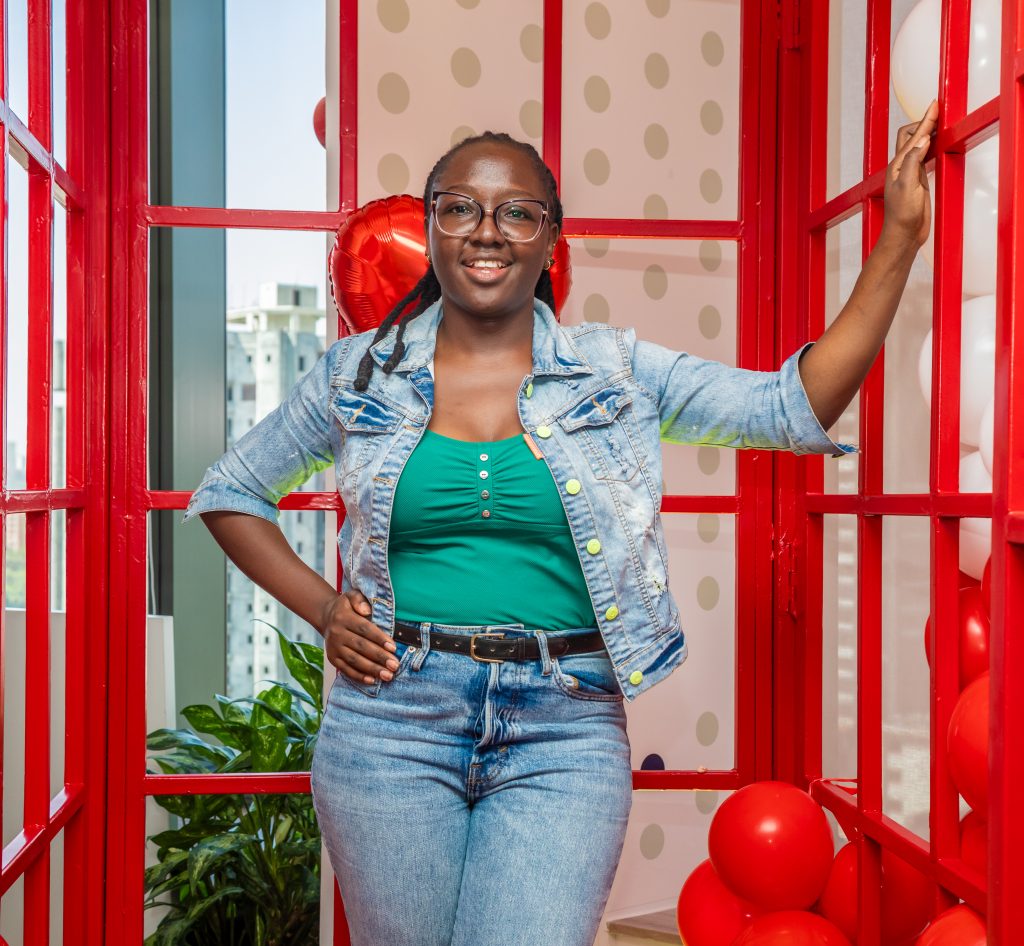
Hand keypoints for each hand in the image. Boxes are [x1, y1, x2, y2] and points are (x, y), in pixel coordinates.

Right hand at [320, 590, 400, 684]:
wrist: (326, 617)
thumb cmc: (346, 607)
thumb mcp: (351, 596)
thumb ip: (359, 600)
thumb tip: (366, 610)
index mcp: (343, 618)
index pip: (364, 629)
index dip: (379, 638)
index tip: (393, 647)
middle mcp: (337, 634)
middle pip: (361, 647)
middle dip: (379, 657)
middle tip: (395, 665)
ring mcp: (334, 648)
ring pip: (354, 660)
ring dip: (372, 669)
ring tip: (388, 675)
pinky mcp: (333, 659)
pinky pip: (346, 670)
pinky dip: (359, 676)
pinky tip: (372, 680)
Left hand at [882, 99, 938, 248]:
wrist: (904, 235)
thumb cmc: (902, 216)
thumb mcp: (907, 186)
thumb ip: (913, 162)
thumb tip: (922, 139)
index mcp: (897, 165)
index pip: (912, 136)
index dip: (925, 120)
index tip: (936, 104)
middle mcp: (902, 166)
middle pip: (912, 136)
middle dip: (924, 122)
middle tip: (939, 110)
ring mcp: (910, 173)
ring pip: (919, 145)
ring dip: (928, 132)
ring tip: (940, 121)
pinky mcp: (918, 181)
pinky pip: (925, 157)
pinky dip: (931, 146)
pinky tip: (937, 143)